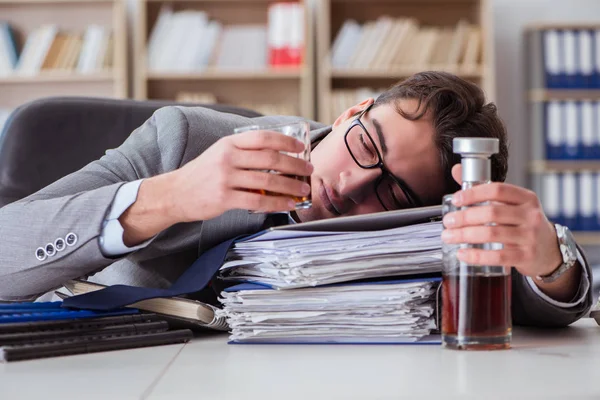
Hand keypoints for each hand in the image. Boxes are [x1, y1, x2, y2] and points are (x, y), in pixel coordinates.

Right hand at [168, 129, 312, 221]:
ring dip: (290, 185)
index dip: (286, 141)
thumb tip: (277, 157)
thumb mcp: (220, 154)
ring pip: (267, 180)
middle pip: (270, 158)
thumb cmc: (202, 174)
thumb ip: (244, 153)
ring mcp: (225, 178)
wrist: (175, 193)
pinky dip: (276, 203)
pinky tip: (287, 204)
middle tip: (308, 169)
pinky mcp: (224, 198)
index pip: (263, 137)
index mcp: (229, 143)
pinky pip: (258, 201)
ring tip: (302, 189)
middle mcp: (228, 157)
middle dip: (294, 164)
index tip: (301, 147)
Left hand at [441, 182, 561, 277]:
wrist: (549, 250)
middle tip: (448, 221)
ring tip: (448, 237)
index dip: (474, 193)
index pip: (497, 190)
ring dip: (464, 236)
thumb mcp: (511, 204)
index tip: (456, 199)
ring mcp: (530, 236)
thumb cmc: (524, 224)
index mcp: (526, 198)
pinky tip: (462, 253)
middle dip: (464, 217)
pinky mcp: (526, 256)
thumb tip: (457, 170)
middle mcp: (530, 215)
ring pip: (492, 234)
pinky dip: (476, 256)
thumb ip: (484, 190)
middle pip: (491, 213)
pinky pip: (497, 256)